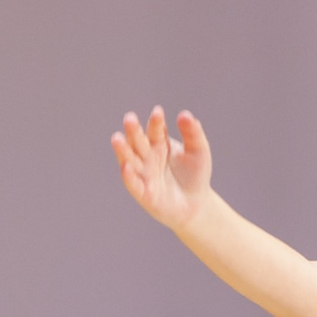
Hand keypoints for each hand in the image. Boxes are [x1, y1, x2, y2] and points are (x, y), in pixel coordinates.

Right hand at [112, 106, 212, 230]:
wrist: (196, 204)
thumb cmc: (195, 175)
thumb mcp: (199, 152)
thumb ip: (193, 134)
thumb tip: (186, 114)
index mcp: (158, 143)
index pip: (155, 130)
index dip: (156, 122)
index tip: (159, 112)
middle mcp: (146, 156)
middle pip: (138, 141)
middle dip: (133, 131)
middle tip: (129, 118)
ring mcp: (143, 174)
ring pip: (129, 159)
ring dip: (122, 150)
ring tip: (116, 138)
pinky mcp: (143, 193)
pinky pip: (133, 183)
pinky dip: (129, 176)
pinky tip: (126, 166)